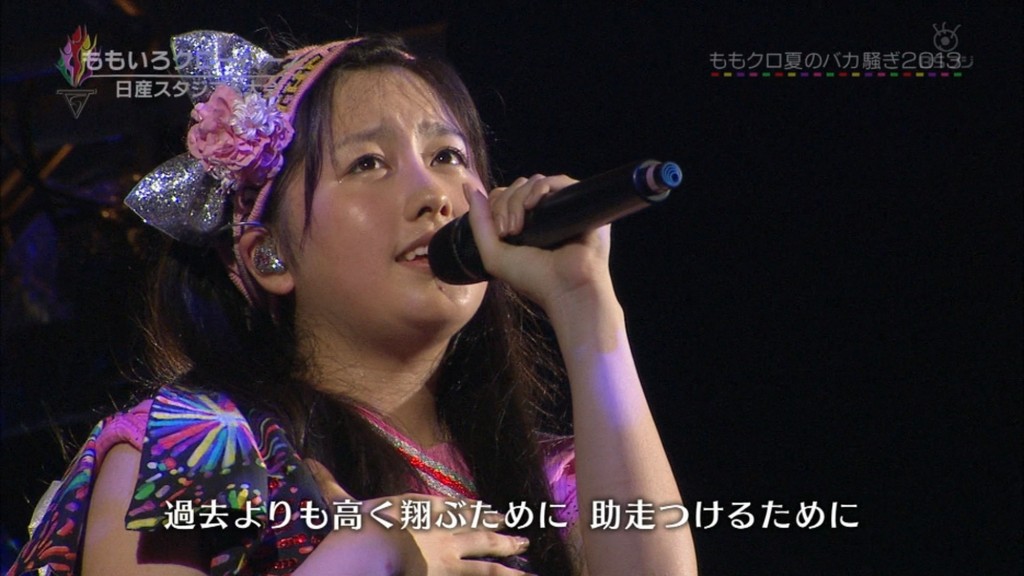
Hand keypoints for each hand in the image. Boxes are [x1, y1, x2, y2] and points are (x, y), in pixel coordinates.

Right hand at [307, 459, 532, 575]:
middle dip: (495, 525)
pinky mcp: (452, 570)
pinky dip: (503, 572)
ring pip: (485, 546)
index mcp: (420, 506)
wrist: (375, 549)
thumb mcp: (344, 504)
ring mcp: (450, 548)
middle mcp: (441, 523)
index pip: (450, 506)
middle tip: (514, 527)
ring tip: (525, 547)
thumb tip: (306, 460)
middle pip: (473, 523)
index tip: (486, 509)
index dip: (469, 509)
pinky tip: (521, 574)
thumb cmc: (359, 527)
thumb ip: (329, 484)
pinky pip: (483, 572)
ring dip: (507, 546)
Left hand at [462, 176, 615, 312]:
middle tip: (508, 232)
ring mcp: (560, 206)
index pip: (504, 196)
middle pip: (516, 188)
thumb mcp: (494, 255)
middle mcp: (542, 213)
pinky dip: (540, 187)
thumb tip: (468, 187)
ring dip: (519, 200)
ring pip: (533, 183)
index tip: (499, 232)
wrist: (569, 289)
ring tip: (520, 228)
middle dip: (505, 205)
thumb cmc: (534, 278)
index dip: (495, 206)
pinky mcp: (579, 201)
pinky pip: (557, 180)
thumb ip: (478, 222)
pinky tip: (533, 205)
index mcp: (524, 224)